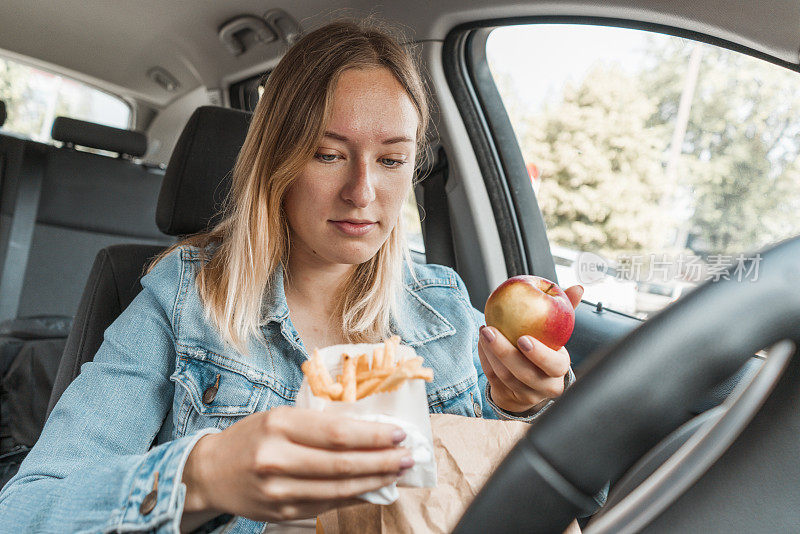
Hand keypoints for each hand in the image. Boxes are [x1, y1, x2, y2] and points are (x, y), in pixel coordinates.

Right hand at [180, 406, 411, 526]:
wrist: (211, 472)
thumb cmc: (253, 437)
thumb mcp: (281, 417)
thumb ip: (320, 425)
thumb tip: (370, 433)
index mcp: (279, 425)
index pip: (337, 433)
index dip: (373, 435)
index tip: (399, 433)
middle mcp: (276, 458)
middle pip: (342, 463)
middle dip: (382, 460)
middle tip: (408, 456)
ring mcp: (278, 490)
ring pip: (338, 489)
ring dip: (374, 481)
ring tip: (397, 472)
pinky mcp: (281, 512)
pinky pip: (327, 505)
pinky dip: (354, 496)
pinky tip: (372, 488)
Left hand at [478, 285, 582, 413]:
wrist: (531, 380)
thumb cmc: (546, 348)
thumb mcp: (557, 332)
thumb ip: (565, 310)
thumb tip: (577, 288)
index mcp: (559, 369)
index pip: (554, 365)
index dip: (539, 355)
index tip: (523, 338)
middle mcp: (545, 386)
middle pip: (525, 374)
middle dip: (505, 352)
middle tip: (491, 331)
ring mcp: (525, 394)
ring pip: (506, 377)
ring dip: (491, 353)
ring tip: (484, 331)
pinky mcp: (507, 396)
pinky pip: (493, 378)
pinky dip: (485, 359)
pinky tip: (481, 342)